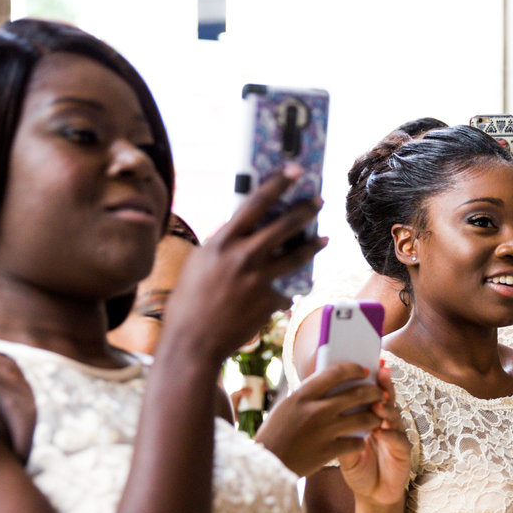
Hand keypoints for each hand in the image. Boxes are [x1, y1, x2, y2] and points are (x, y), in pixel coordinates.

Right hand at [162, 166, 324, 360]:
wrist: (192, 343)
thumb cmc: (188, 302)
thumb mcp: (200, 263)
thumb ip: (222, 244)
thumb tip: (241, 229)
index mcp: (222, 242)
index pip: (254, 203)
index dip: (278, 183)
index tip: (295, 170)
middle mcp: (243, 256)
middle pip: (284, 225)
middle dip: (306, 209)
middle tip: (319, 200)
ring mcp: (259, 279)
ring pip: (297, 256)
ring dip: (313, 244)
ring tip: (324, 238)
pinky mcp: (269, 301)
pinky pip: (285, 290)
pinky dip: (284, 291)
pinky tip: (285, 293)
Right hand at [255, 363, 383, 477]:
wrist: (266, 466)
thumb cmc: (275, 434)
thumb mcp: (287, 407)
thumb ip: (308, 395)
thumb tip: (330, 381)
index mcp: (302, 395)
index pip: (336, 372)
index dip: (354, 369)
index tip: (365, 370)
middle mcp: (315, 410)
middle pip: (356, 394)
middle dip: (374, 392)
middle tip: (380, 393)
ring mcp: (323, 432)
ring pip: (363, 419)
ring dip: (374, 417)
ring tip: (377, 418)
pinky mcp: (328, 452)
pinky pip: (356, 443)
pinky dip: (361, 441)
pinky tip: (361, 441)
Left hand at [337, 366, 411, 507]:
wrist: (372, 493)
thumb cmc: (357, 466)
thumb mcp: (341, 447)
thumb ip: (336, 428)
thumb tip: (321, 406)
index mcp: (370, 416)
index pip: (371, 392)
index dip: (371, 378)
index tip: (366, 364)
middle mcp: (386, 421)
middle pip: (387, 397)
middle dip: (383, 385)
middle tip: (378, 374)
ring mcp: (397, 434)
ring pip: (394, 416)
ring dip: (386, 408)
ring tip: (378, 404)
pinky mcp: (404, 451)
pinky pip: (399, 440)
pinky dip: (391, 434)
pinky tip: (383, 431)